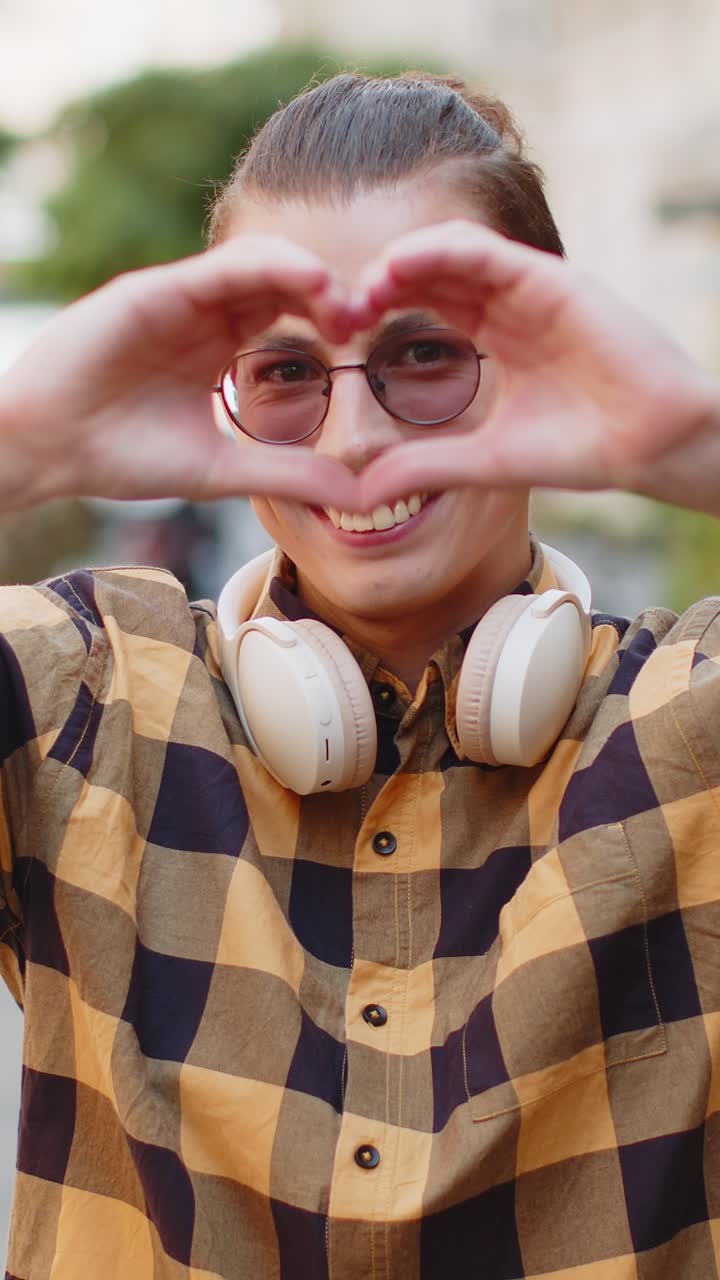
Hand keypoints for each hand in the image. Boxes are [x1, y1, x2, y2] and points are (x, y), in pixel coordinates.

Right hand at [0, 236, 360, 511]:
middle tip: (369, 320)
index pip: (288, 316)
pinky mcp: (155, 289)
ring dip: (309, 276)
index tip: (368, 346)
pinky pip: (222, 267)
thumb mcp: (223, 468)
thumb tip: (357, 497)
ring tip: (346, 305)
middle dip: (331, 296)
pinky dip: (269, 267)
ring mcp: (180, 297)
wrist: (49, 450)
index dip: (331, 322)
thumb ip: (287, 474)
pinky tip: (310, 280)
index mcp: (218, 346)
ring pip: (260, 265)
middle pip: (283, 284)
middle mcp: (204, 313)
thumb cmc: (123, 457)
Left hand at [352, 221, 719, 517]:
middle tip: (335, 310)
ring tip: (362, 289)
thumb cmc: (584, 449)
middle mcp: (510, 304)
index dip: (381, 313)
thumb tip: (362, 493)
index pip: (428, 306)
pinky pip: (486, 249)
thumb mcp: (487, 459)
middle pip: (432, 274)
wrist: (652, 443)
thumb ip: (428, 465)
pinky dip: (439, 251)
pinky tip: (399, 267)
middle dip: (381, 286)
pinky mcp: (552, 278)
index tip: (339, 336)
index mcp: (497, 336)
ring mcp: (530, 287)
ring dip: (402, 262)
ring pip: (452, 252)